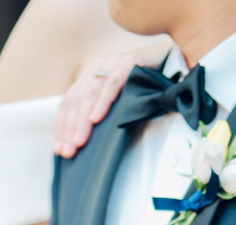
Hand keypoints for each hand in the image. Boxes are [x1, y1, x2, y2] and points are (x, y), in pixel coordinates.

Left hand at [54, 41, 170, 158]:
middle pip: (76, 99)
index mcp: (93, 75)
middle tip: (68, 151)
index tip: (59, 149)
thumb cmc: (149, 88)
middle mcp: (100, 66)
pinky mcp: (131, 62)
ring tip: (79, 141)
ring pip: (91, 92)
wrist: (175, 64)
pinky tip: (96, 119)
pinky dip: (103, 101)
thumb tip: (85, 141)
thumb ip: (103, 113)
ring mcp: (115, 62)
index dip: (62, 127)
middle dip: (69, 128)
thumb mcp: (120, 103)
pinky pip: (113, 82)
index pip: (69, 102)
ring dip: (83, 120)